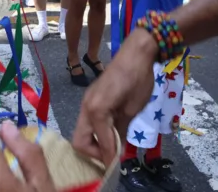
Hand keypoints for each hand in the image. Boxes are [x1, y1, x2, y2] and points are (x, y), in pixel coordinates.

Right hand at [72, 31, 156, 161]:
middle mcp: (86, 107)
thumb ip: (121, 131)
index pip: (100, 142)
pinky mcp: (91, 99)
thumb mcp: (132, 109)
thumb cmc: (137, 80)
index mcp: (97, 110)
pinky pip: (88, 122)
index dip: (109, 156)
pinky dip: (96, 132)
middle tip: (111, 156)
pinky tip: (110, 132)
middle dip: (94, 153)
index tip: (117, 164)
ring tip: (113, 146)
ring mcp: (87, 102)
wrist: (135, 54)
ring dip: (94, 143)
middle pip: (79, 141)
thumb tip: (117, 151)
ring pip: (82, 132)